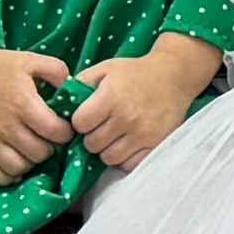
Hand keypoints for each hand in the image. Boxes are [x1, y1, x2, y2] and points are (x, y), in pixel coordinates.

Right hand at [0, 46, 76, 186]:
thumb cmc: (1, 65)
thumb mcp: (33, 60)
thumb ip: (57, 71)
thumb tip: (72, 89)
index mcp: (24, 104)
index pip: (55, 132)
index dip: (66, 133)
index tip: (64, 128)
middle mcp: (7, 126)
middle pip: (39, 154)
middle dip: (50, 149)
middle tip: (48, 140)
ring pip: (17, 167)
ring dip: (30, 163)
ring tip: (32, 150)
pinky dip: (5, 176)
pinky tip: (13, 165)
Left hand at [67, 35, 222, 178]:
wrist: (174, 76)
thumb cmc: (135, 73)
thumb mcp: (106, 69)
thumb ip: (80, 83)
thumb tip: (58, 103)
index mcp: (111, 96)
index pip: (80, 124)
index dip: (81, 121)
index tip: (88, 116)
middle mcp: (127, 117)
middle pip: (92, 144)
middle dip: (92, 137)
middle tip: (102, 126)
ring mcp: (143, 133)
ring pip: (109, 158)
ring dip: (107, 149)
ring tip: (115, 135)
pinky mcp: (156, 145)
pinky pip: (129, 164)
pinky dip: (125, 158)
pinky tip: (128, 144)